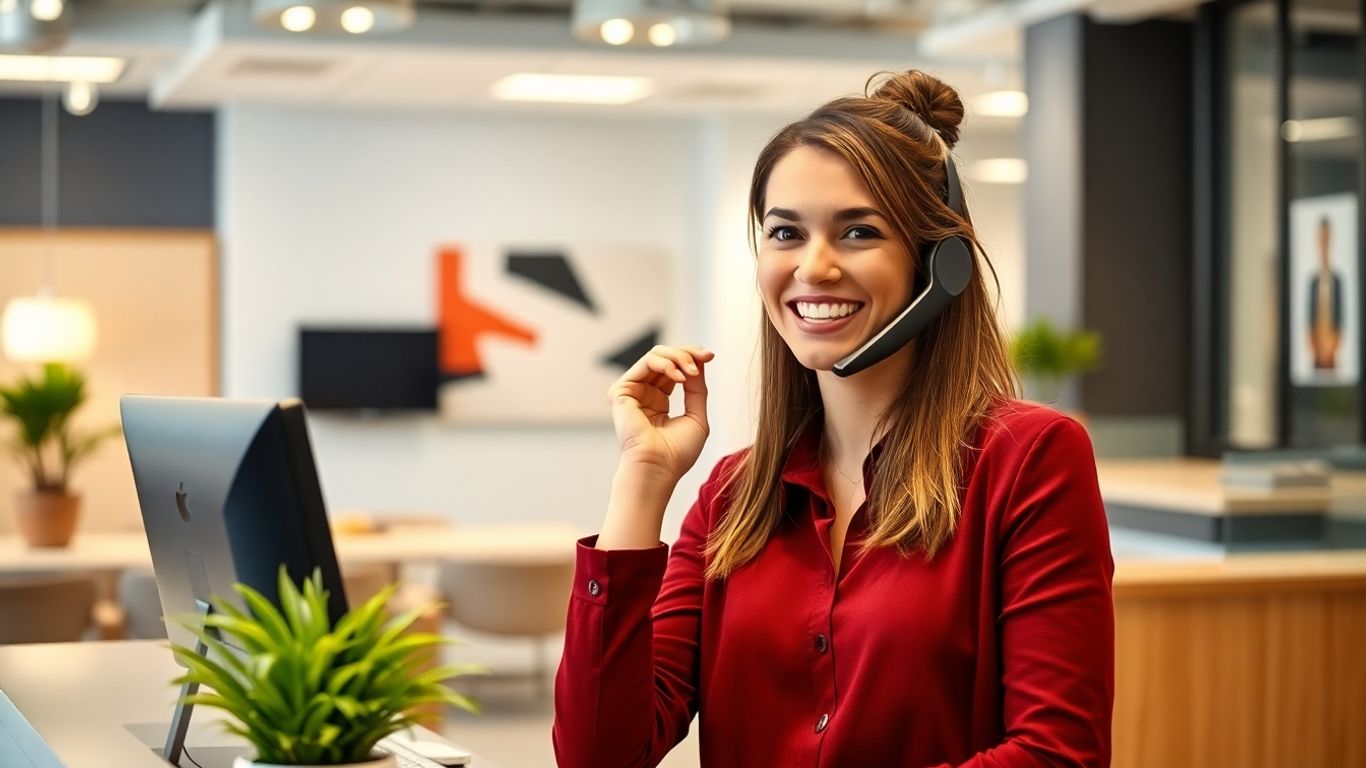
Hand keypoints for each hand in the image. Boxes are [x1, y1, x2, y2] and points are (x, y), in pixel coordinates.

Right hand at [609, 345, 713, 482]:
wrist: (659, 469)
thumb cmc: (677, 453)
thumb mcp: (696, 416)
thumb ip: (697, 388)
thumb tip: (700, 361)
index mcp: (658, 401)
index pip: (673, 369)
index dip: (692, 358)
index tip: (711, 356)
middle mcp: (643, 394)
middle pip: (665, 357)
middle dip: (688, 353)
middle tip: (705, 357)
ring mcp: (631, 392)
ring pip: (656, 355)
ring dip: (679, 357)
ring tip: (692, 372)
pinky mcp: (622, 391)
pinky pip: (647, 362)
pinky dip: (667, 364)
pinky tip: (680, 377)